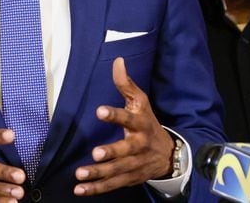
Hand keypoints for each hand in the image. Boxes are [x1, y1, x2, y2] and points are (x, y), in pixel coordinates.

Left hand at [74, 57, 174, 195]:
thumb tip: (117, 60)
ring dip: (99, 174)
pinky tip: (80, 189)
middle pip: (126, 150)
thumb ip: (126, 84)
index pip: (128, 118)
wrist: (170, 154)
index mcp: (140, 124)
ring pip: (117, 171)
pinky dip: (97, 188)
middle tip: (96, 153)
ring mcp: (135, 164)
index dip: (115, 114)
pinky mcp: (129, 178)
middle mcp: (139, 145)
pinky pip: (113, 184)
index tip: (100, 110)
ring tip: (81, 174)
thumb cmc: (147, 122)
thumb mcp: (141, 102)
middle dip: (112, 152)